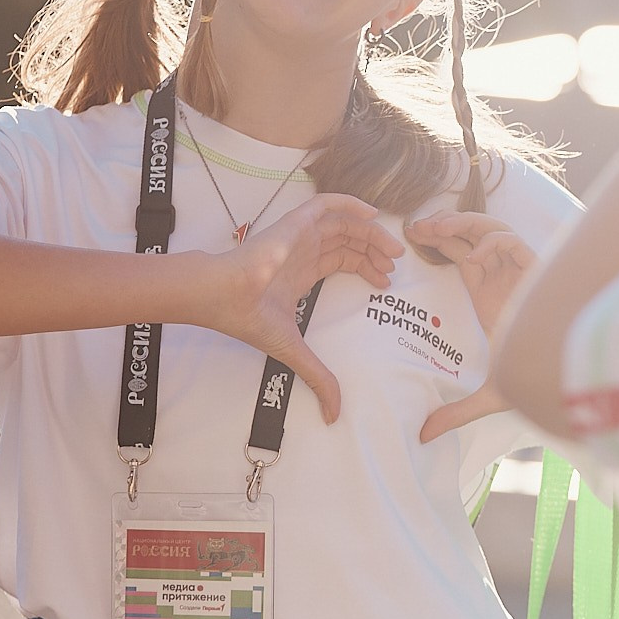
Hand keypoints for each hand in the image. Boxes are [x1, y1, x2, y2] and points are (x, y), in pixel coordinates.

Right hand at [194, 193, 403, 422]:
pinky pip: (326, 203)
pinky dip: (351, 203)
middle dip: (374, 251)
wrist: (223, 296)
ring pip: (344, 223)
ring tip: (392, 249)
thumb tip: (335, 415)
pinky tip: (374, 215)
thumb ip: (318, 377)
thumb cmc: (249, 318)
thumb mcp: (295, 350)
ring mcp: (299, 234)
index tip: (386, 283)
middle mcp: (303, 250)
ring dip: (371, 232)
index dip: (367, 268)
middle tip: (395, 266)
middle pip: (348, 241)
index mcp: (302, 272)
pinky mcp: (295, 222)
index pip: (342, 261)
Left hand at [406, 212, 536, 443]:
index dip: (435, 242)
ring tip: (437, 231)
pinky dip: (492, 243)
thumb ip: (455, 412)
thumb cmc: (536, 383)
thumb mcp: (488, 395)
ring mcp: (521, 272)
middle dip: (443, 225)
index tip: (407, 240)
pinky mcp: (538, 272)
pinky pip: (512, 241)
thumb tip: (423, 436)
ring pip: (491, 228)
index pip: (460, 254)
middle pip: (473, 234)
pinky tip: (474, 260)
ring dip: (463, 224)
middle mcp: (505, 278)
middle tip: (415, 228)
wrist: (567, 377)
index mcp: (490, 295)